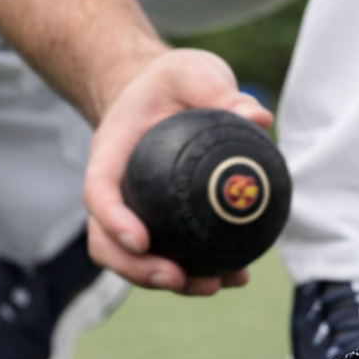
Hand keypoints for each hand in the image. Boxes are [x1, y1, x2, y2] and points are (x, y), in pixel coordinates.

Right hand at [83, 49, 273, 294]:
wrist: (163, 94)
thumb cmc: (172, 82)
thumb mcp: (193, 72)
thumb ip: (219, 91)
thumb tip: (259, 118)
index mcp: (110, 155)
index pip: (99, 193)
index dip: (113, 221)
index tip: (142, 240)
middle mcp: (116, 191)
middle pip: (108, 243)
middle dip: (137, 270)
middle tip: (178, 277)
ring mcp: (136, 213)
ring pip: (138, 260)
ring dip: (171, 282)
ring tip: (215, 286)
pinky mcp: (162, 224)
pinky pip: (173, 255)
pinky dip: (199, 271)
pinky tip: (236, 276)